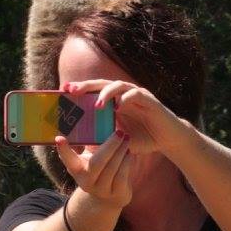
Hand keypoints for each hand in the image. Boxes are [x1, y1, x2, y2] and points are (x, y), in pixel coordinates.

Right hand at [53, 127, 132, 210]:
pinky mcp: (116, 194)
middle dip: (110, 146)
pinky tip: (129, 153)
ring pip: (112, 168)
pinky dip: (127, 162)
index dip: (63, 150)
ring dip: (121, 151)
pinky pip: (122, 175)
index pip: (68, 159)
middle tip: (119, 132)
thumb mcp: (88, 158)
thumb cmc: (96, 169)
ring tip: (126, 138)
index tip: (58, 138)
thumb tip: (90, 116)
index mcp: (76, 170)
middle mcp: (86, 181)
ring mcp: (101, 189)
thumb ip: (88, 143)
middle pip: (97, 162)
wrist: (106, 198)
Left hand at [64, 80, 189, 154]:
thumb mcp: (117, 140)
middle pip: (101, 84)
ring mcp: (136, 95)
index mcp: (113, 102)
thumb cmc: (141, 139)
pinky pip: (136, 95)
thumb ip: (102, 139)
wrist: (167, 140)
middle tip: (72, 90)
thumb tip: (80, 146)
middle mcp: (123, 95)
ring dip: (106, 93)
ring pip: (118, 86)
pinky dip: (127, 98)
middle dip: (86, 86)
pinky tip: (118, 106)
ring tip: (96, 104)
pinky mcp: (150, 100)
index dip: (79, 89)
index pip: (93, 91)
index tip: (63, 90)